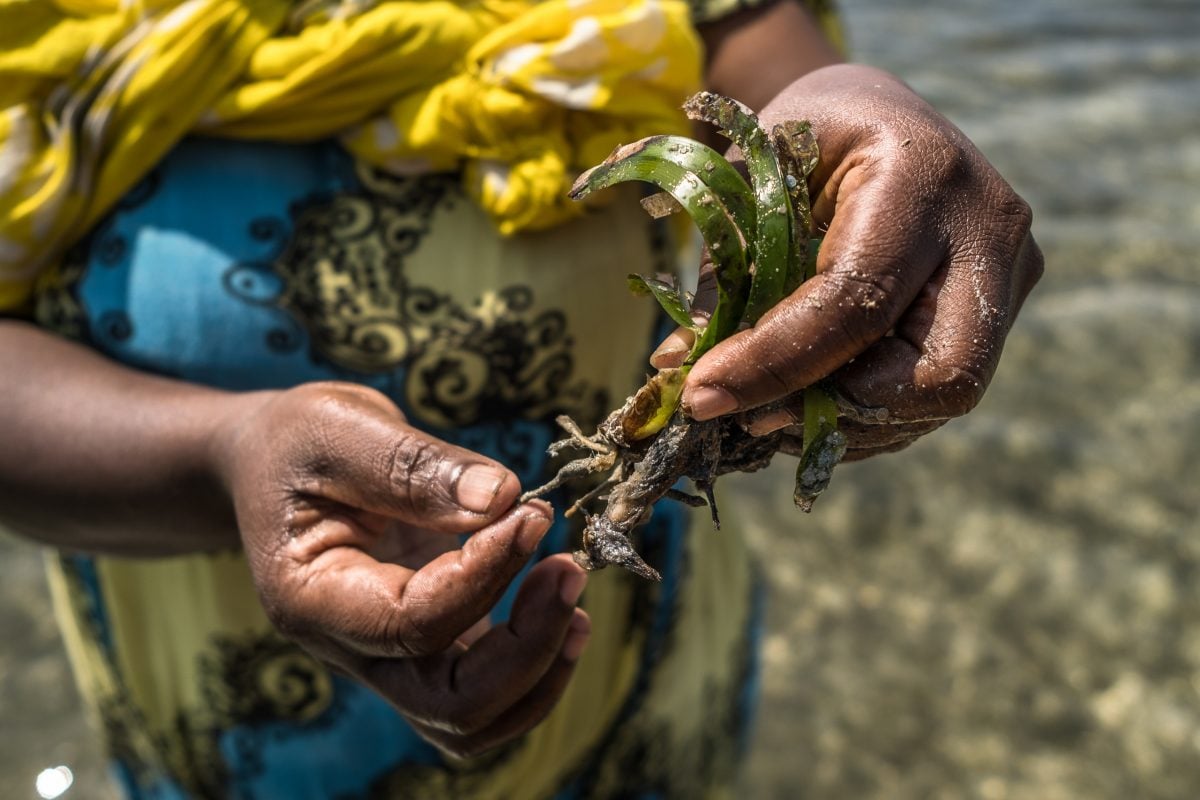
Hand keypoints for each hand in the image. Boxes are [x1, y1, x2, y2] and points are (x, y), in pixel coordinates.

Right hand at [218, 382, 589, 756]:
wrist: (272, 462)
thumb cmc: (296, 440)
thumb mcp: (338, 428)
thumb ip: (412, 466)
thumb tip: (501, 498)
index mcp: (312, 600)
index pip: (413, 624)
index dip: (484, 577)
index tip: (528, 515)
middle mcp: (350, 648)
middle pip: (452, 703)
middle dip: (528, 647)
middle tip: (568, 569)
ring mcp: (389, 656)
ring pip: (472, 718)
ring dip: (538, 669)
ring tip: (571, 591)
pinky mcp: (426, 643)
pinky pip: (483, 689)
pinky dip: (533, 663)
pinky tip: (560, 605)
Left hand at [655, 64, 1042, 459]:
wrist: (871, 111)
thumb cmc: (799, 140)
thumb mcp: (750, 184)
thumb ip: (723, 277)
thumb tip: (678, 373)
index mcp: (921, 174)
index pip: (857, 301)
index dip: (777, 362)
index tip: (702, 395)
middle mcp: (988, 229)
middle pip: (939, 373)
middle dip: (840, 410)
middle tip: (754, 416)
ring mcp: (1010, 274)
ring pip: (940, 398)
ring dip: (844, 422)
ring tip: (765, 410)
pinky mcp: (1002, 311)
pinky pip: (934, 394)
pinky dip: (864, 414)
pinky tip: (806, 401)